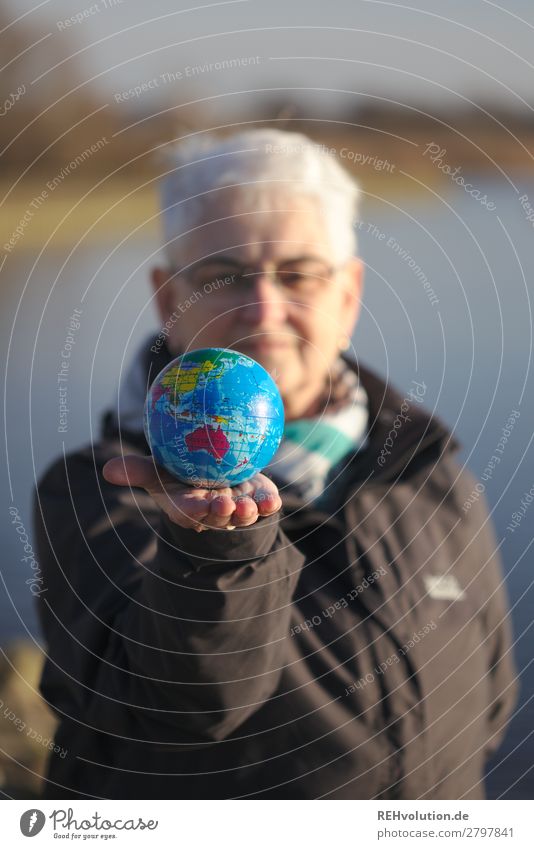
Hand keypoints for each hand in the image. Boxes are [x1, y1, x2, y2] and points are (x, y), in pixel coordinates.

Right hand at [102, 455, 281, 532]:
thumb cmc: (180, 473)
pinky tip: (271, 500)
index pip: (190, 513)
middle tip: (226, 503)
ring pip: (243, 516)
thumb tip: (107, 470)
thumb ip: (136, 471)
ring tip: (249, 506)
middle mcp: (214, 512)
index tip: (200, 506)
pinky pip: (264, 505)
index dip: (196, 512)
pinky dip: (268, 504)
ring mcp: (237, 509)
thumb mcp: (156, 471)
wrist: (214, 471)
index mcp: (188, 508)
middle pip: (219, 517)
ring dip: (246, 513)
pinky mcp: (257, 501)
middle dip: (223, 514)